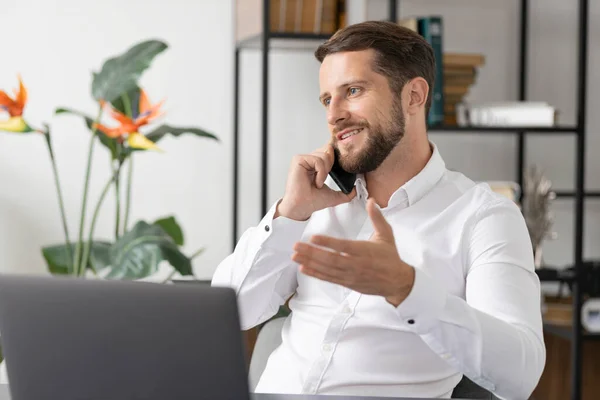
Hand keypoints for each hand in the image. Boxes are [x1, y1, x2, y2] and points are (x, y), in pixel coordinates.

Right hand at [275, 143, 356, 220]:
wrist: (302, 207)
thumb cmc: (313, 201)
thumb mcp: (335, 195)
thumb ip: (346, 192)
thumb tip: (357, 189)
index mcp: (316, 164)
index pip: (330, 152)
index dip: (336, 160)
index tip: (336, 172)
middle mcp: (309, 159)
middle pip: (329, 150)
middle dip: (332, 166)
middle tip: (324, 180)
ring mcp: (303, 158)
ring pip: (325, 155)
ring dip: (326, 172)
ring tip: (319, 183)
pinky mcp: (298, 160)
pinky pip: (318, 160)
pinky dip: (321, 172)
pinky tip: (316, 182)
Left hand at [291, 198, 414, 306]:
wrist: (397, 282)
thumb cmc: (390, 257)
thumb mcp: (386, 235)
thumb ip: (377, 218)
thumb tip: (371, 201)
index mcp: (364, 251)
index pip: (343, 246)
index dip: (327, 242)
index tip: (313, 237)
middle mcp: (355, 264)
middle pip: (330, 259)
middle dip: (311, 252)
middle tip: (296, 246)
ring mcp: (350, 275)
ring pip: (327, 269)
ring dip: (310, 262)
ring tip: (295, 256)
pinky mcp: (347, 282)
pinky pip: (329, 278)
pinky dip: (316, 274)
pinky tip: (304, 268)